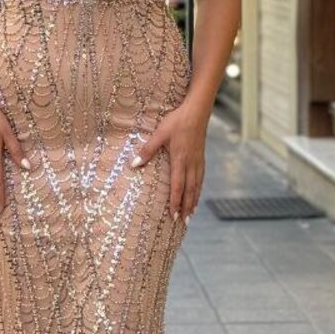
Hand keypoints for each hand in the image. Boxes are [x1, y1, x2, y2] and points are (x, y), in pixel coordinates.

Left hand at [130, 99, 209, 220]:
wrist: (197, 111)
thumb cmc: (177, 121)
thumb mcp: (159, 134)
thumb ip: (147, 150)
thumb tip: (134, 164)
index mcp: (180, 160)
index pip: (177, 186)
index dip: (176, 202)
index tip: (173, 216)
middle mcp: (191, 163)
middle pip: (189, 190)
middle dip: (186, 207)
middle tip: (183, 222)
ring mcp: (198, 161)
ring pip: (197, 185)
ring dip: (194, 201)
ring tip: (191, 214)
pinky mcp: (201, 157)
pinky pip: (201, 178)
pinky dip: (199, 189)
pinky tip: (197, 193)